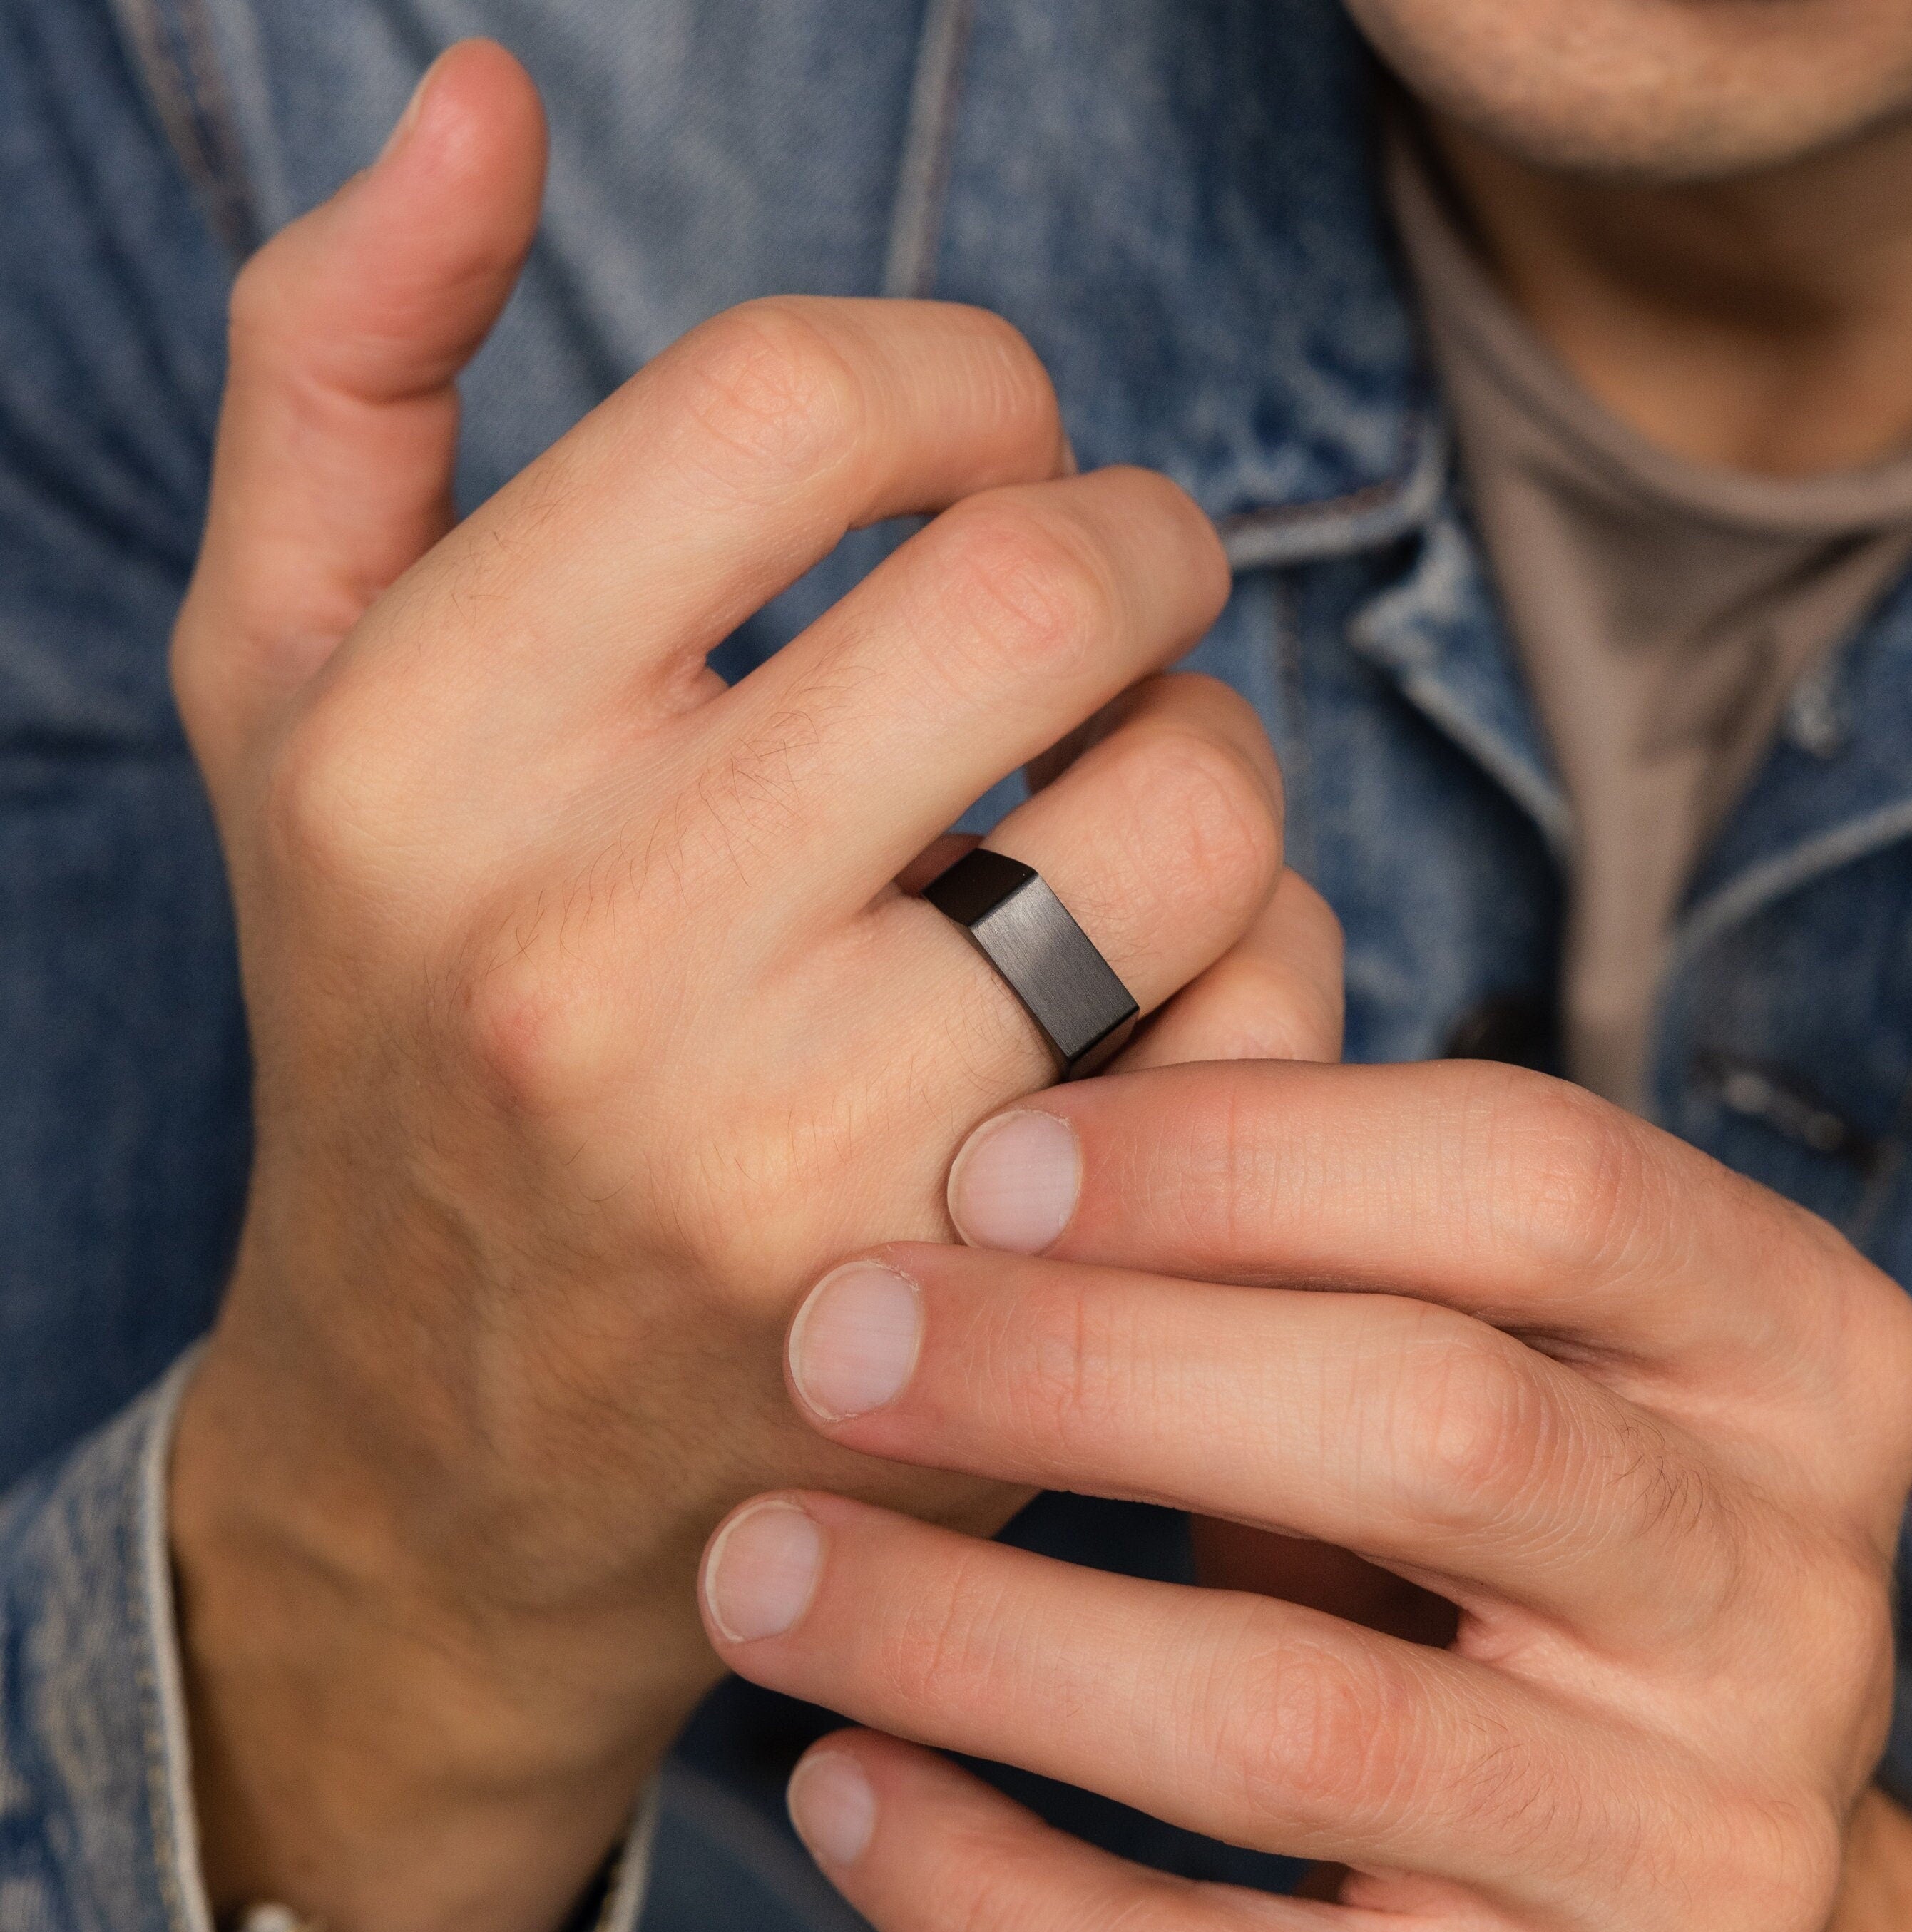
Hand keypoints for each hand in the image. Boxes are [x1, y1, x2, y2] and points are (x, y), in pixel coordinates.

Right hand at [165, 43, 1338, 1931]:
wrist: (449, 1463)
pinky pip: (1256, 1039)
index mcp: (420, 742)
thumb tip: (479, 97)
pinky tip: (1164, 993)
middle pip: (1039, 589)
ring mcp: (781, 1148)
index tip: (998, 454)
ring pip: (1189, 820)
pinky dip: (1268, 972)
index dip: (969, 381)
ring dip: (1220, 765)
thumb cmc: (395, 1037)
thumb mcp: (291, 702)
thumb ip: (342, 372)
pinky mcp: (959, 1303)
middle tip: (1122, 607)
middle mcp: (584, 944)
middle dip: (1144, 555)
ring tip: (1135, 806)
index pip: (796, 402)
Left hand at [700, 1059, 1911, 1931]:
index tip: (980, 1163)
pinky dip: (991, 1889)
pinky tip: (842, 1787)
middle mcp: (1792, 1608)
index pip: (1540, 1177)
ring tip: (758, 1564)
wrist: (1651, 1895)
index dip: (1240, 1149)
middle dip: (1086, 1366)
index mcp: (1795, 1358)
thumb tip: (999, 1101)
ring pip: (1295, 1725)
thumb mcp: (1477, 1351)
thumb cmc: (1498, 1542)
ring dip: (976, 1631)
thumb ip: (1321, 1228)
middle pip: (1430, 1425)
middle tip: (830, 1338)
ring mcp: (1707, 1869)